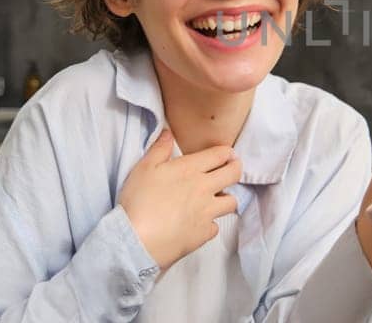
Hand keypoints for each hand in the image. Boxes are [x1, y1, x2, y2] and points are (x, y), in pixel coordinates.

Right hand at [118, 128, 241, 268]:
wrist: (136, 239)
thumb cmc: (137, 201)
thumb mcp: (143, 168)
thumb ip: (159, 149)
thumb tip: (168, 132)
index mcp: (190, 169)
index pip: (221, 154)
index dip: (226, 152)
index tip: (225, 155)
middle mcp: (204, 188)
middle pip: (234, 174)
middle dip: (235, 169)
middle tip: (230, 170)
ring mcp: (207, 212)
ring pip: (231, 202)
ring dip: (225, 199)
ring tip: (215, 200)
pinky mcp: (205, 233)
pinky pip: (215, 226)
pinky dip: (209, 225)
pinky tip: (197, 224)